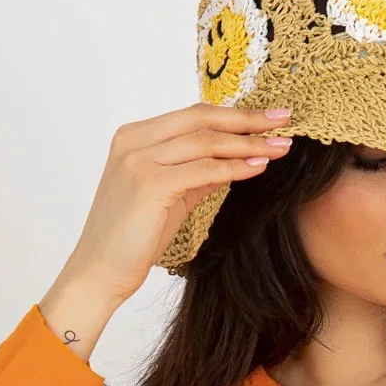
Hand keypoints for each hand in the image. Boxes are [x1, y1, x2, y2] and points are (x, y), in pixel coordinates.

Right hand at [38, 102, 296, 355]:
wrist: (100, 270)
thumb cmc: (132, 239)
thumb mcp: (170, 198)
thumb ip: (195, 175)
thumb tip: (231, 162)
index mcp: (135, 137)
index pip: (193, 116)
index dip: (233, 115)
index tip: (268, 118)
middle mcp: (135, 141)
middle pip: (201, 119)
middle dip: (247, 119)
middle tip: (284, 119)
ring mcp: (139, 160)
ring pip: (205, 142)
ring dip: (248, 143)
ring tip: (280, 147)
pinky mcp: (149, 184)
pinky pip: (203, 170)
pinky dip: (234, 168)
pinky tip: (258, 169)